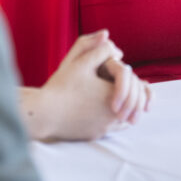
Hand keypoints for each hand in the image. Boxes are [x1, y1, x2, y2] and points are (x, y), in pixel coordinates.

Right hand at [20, 30, 150, 140]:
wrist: (44, 113)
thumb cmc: (61, 87)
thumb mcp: (80, 62)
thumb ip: (100, 50)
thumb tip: (114, 45)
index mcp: (113, 94)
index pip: (135, 86)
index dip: (133, 78)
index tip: (127, 72)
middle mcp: (113, 114)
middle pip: (135, 105)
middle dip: (136, 95)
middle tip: (134, 88)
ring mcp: (105, 127)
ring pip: (126, 118)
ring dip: (128, 108)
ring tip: (124, 99)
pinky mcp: (96, 135)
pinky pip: (114, 128)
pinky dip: (116, 119)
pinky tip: (109, 110)